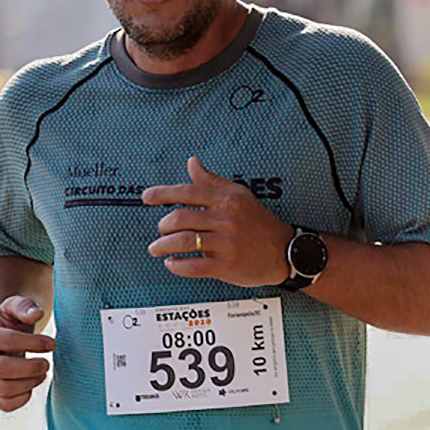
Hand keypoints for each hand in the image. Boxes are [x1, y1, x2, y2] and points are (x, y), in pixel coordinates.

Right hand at [0, 295, 55, 411]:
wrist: (0, 337)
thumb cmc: (10, 321)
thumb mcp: (15, 307)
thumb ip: (24, 306)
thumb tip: (35, 314)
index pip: (8, 341)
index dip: (34, 343)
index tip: (52, 343)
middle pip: (2, 369)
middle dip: (31, 367)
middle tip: (47, 363)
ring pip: (5, 389)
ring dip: (30, 382)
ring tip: (41, 372)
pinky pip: (5, 404)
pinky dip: (23, 398)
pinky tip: (32, 384)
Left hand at [142, 155, 291, 287]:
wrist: (283, 251)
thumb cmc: (258, 222)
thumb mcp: (238, 194)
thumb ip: (211, 180)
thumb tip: (192, 163)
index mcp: (226, 200)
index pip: (187, 192)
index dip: (163, 194)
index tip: (146, 197)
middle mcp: (225, 220)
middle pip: (180, 218)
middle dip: (163, 225)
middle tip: (160, 230)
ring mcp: (225, 244)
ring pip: (183, 242)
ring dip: (163, 246)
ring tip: (157, 249)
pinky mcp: (226, 266)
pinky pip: (194, 266)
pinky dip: (177, 266)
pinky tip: (172, 264)